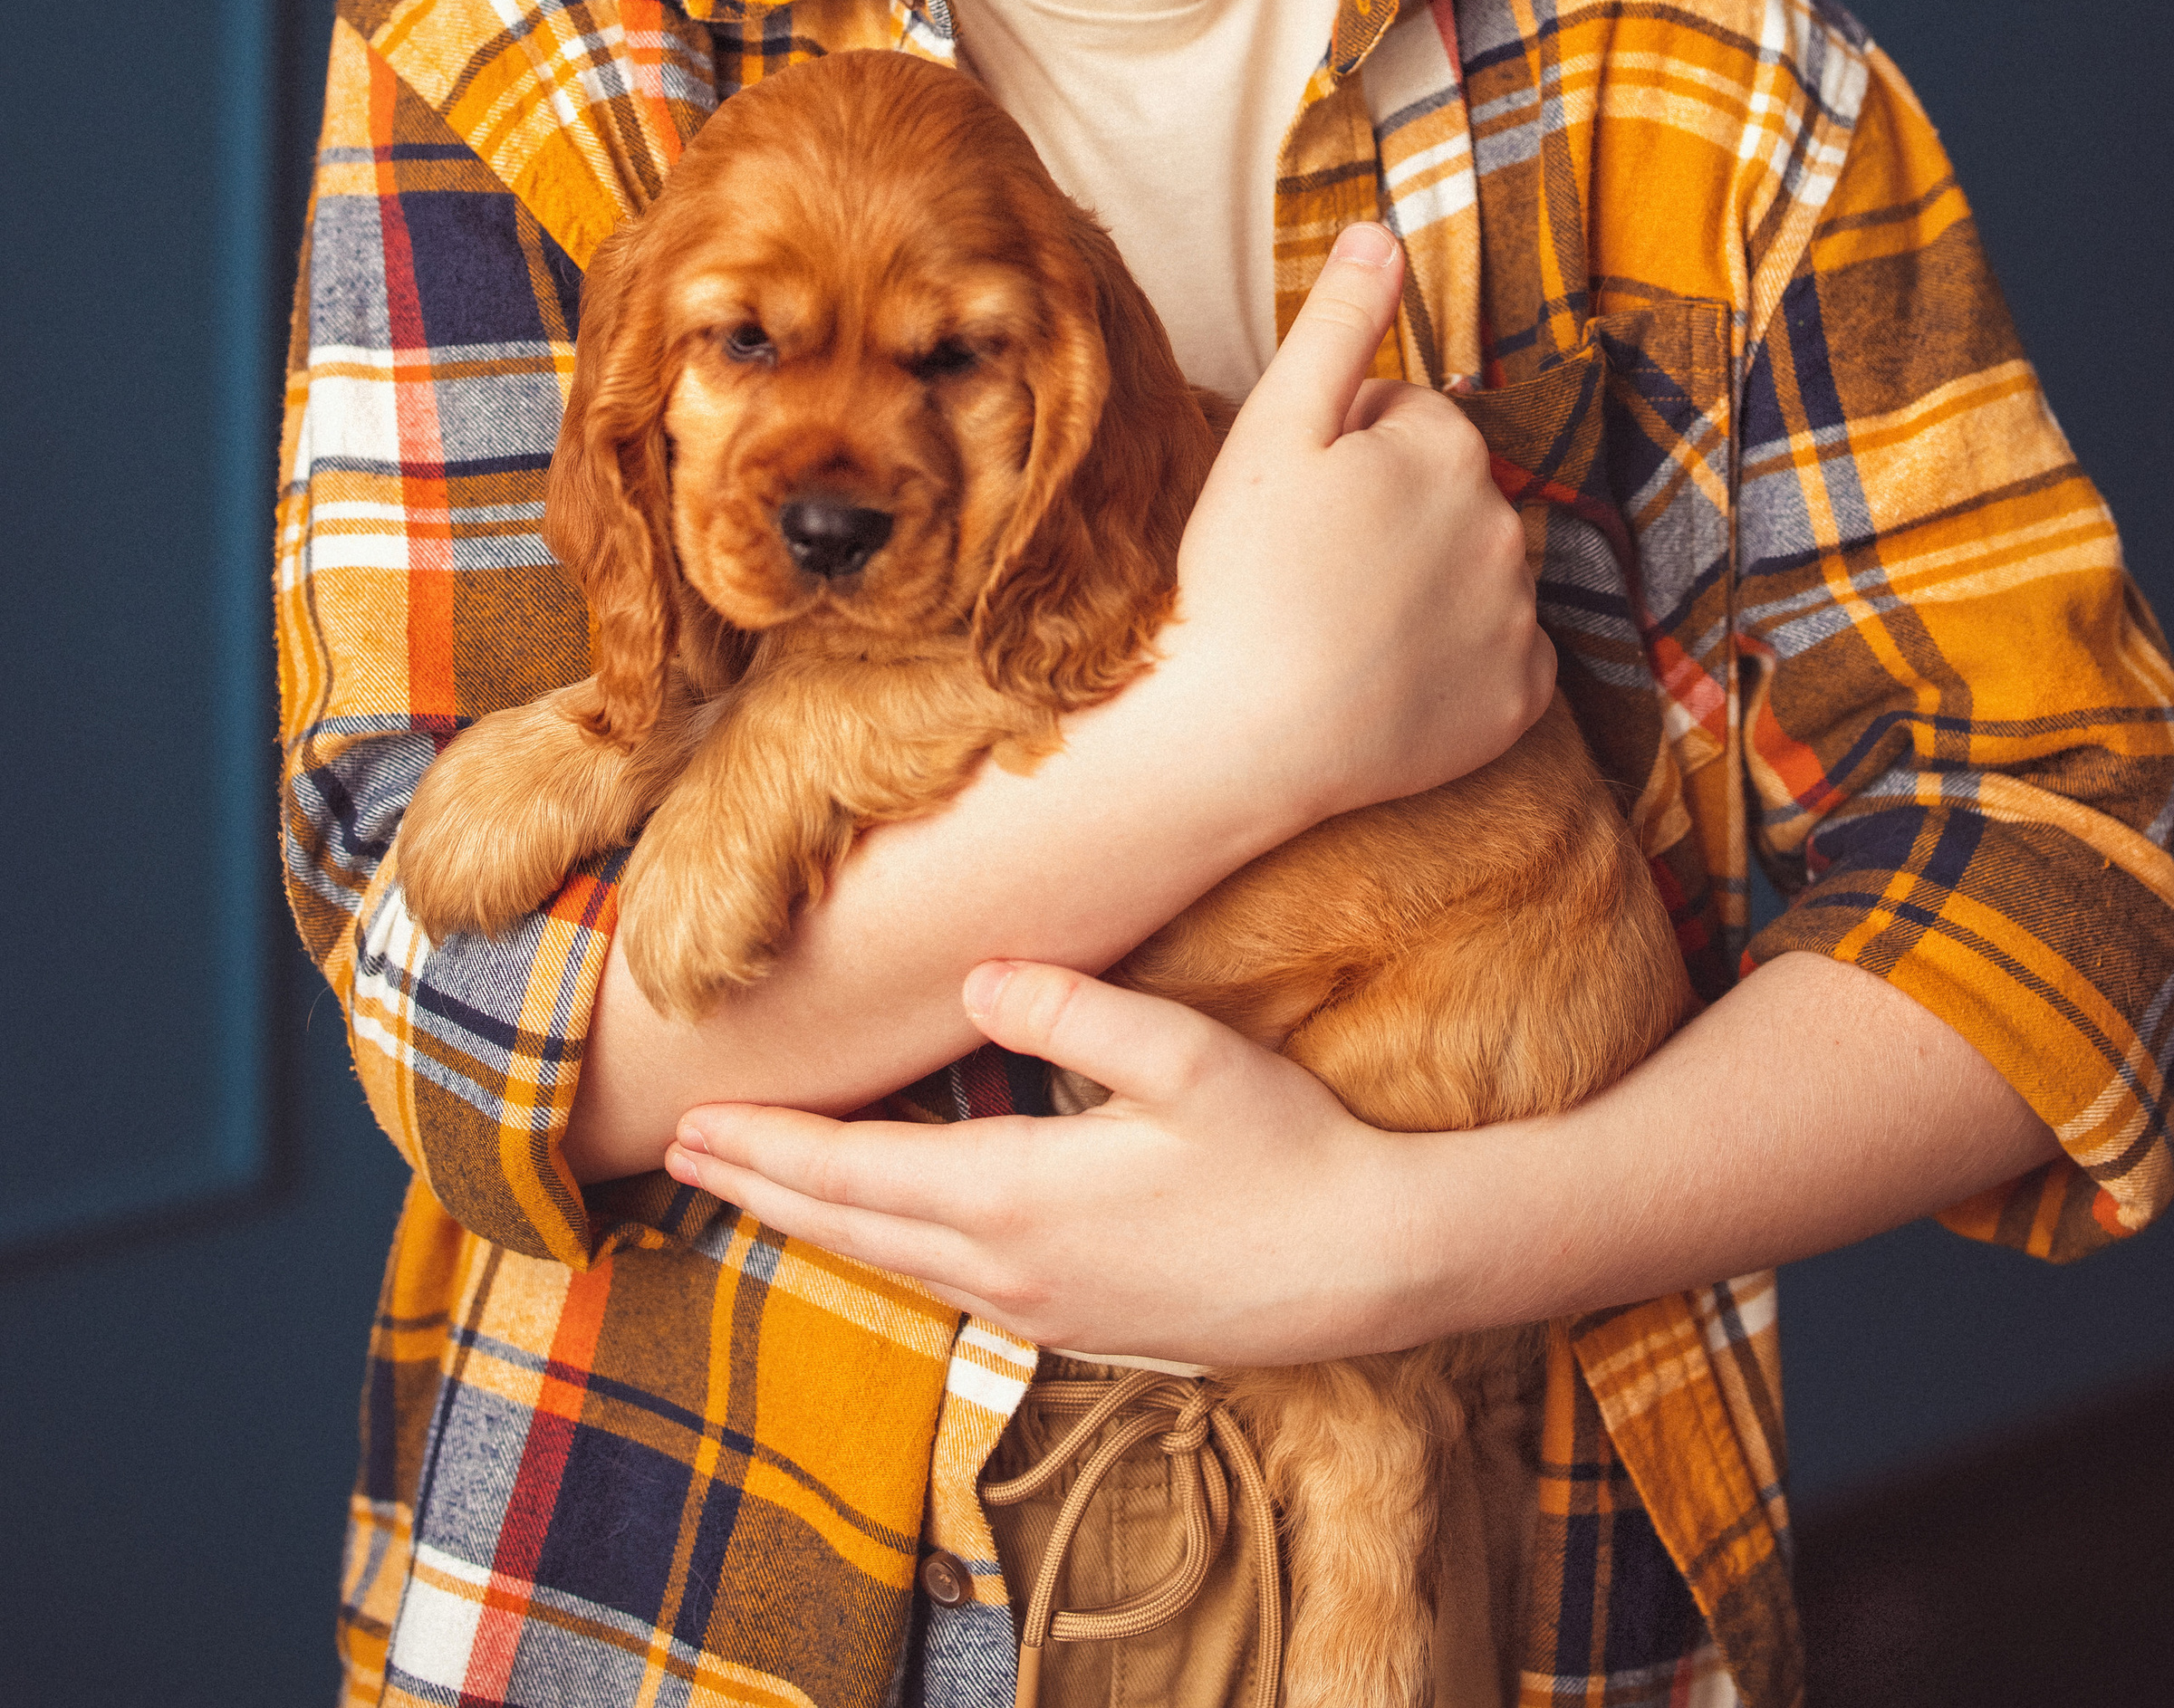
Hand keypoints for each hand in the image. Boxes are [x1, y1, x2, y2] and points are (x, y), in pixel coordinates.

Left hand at [666, 959, 1442, 1362]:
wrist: (1370, 1267)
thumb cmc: (1287, 1150)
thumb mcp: (1190, 1058)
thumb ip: (1079, 1009)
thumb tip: (982, 974)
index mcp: (1023, 1199)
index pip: (856, 1173)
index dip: (768, 1146)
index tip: (692, 1121)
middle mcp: (1013, 1270)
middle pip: (853, 1227)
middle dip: (761, 1185)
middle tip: (679, 1153)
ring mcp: (1044, 1309)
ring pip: (896, 1263)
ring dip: (815, 1220)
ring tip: (756, 1184)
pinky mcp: (1079, 1323)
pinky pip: (947, 1285)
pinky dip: (886, 1246)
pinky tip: (883, 1225)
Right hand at [1162, 224, 1554, 831]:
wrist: (1241, 735)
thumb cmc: (1244, 574)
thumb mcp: (1274, 426)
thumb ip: (1339, 324)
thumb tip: (1384, 233)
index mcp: (1449, 447)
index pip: (1405, 418)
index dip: (1341, 451)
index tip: (1294, 502)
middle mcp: (1506, 524)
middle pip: (1445, 491)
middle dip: (1391, 509)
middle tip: (1309, 564)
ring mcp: (1517, 619)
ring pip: (1474, 571)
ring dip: (1426, 582)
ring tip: (1340, 622)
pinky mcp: (1518, 702)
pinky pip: (1502, 659)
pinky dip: (1459, 662)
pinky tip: (1390, 676)